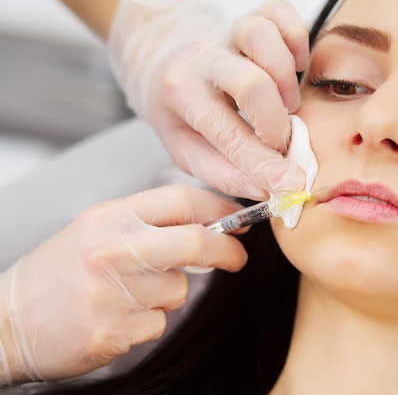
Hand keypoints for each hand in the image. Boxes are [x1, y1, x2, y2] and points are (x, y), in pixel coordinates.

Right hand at [0, 185, 246, 384]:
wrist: (6, 322)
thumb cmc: (58, 274)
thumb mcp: (95, 231)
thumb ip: (147, 225)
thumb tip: (208, 225)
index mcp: (108, 218)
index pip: (181, 201)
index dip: (220, 210)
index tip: (239, 221)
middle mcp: (111, 250)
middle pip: (195, 242)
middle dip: (226, 251)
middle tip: (237, 258)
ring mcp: (112, 292)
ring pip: (178, 290)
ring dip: (167, 294)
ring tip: (127, 295)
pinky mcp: (113, 331)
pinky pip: (159, 322)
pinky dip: (147, 321)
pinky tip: (116, 317)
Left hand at [108, 0, 308, 199]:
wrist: (165, 60)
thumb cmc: (181, 112)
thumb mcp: (187, 150)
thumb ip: (224, 172)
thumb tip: (267, 189)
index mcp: (181, 95)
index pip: (228, 134)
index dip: (263, 163)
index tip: (292, 184)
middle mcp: (202, 59)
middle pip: (250, 83)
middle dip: (275, 121)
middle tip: (280, 139)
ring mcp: (227, 32)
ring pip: (261, 35)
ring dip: (285, 77)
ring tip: (286, 102)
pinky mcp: (251, 14)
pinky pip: (279, 11)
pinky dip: (296, 37)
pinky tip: (293, 64)